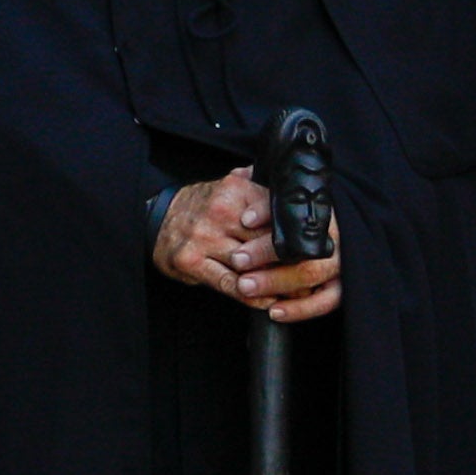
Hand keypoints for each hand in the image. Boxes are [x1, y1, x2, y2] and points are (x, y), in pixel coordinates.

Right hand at [152, 170, 342, 323]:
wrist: (157, 219)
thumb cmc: (202, 205)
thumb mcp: (229, 183)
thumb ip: (258, 179)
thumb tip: (290, 174)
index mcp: (236, 191)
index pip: (276, 215)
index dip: (298, 235)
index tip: (318, 249)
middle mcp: (220, 213)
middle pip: (266, 242)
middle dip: (291, 262)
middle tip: (313, 277)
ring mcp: (203, 238)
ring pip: (249, 265)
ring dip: (275, 283)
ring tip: (296, 294)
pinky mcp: (191, 262)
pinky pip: (228, 283)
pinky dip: (250, 295)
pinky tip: (265, 301)